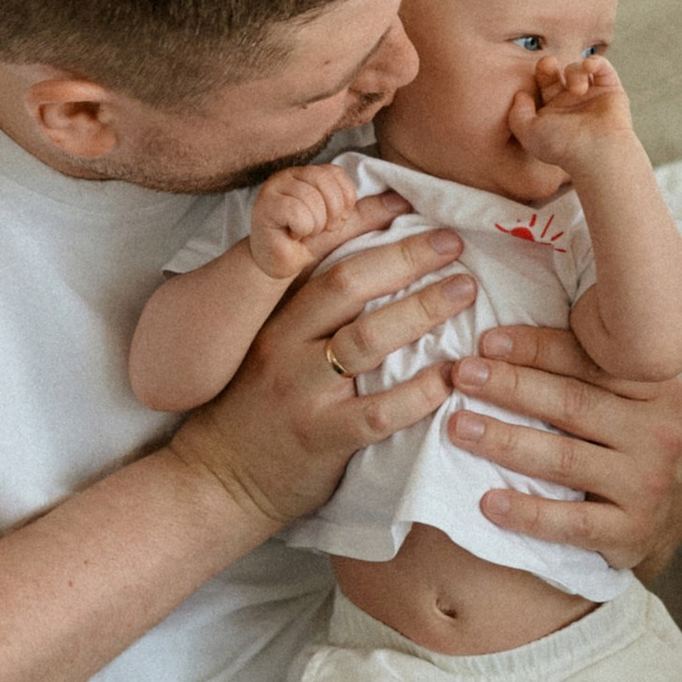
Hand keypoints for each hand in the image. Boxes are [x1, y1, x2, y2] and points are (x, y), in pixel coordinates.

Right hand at [173, 217, 476, 531]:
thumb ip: (307, 314)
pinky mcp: (322, 437)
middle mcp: (285, 345)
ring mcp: (302, 391)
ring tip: (465, 291)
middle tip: (453, 242)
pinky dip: (420, 392)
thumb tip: (369, 270)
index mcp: (274, 317)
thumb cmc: (254, 410)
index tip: (406, 201)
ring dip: (422, 310)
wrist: (217, 480)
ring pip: (367, 339)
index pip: (320, 256)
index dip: (363, 223)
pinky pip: (379, 411)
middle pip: (349, 284)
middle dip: (406, 257)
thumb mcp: (268, 348)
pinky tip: (452, 376)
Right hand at [246, 163, 387, 281]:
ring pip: (314, 198)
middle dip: (331, 213)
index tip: (334, 222)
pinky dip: (302, 228)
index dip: (343, 202)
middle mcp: (291, 173)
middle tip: (319, 229)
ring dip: (316, 224)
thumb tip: (405, 201)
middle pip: (326, 181)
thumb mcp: (346, 226)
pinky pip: (299, 212)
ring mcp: (275, 186)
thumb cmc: (311, 247)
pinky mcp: (265, 205)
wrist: (278, 265)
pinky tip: (292, 235)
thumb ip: (371, 211)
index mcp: (311, 174)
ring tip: (304, 233)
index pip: (338, 176)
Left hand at [440, 322, 681, 571]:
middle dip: (511, 387)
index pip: (589, 361)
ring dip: (506, 441)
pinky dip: (528, 512)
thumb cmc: (628, 437)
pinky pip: (572, 522)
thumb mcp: (626, 395)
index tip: (487, 342)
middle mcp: (657, 432)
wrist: (672, 507)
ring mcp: (647, 483)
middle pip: (573, 404)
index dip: (536, 348)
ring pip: (566, 459)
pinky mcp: (631, 531)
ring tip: (460, 427)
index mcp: (655, 387)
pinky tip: (489, 501)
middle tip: (462, 375)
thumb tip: (508, 335)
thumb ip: (586, 364)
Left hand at [509, 54, 635, 174]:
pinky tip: (589, 66)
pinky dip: (596, 62)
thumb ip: (517, 114)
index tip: (538, 73)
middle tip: (548, 64)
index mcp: (552, 111)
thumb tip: (520, 95)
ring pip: (578, 69)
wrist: (597, 152)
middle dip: (549, 65)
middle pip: (556, 72)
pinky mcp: (611, 90)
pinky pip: (603, 67)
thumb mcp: (529, 133)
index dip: (538, 74)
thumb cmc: (563, 146)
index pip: (540, 85)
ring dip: (574, 72)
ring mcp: (591, 96)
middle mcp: (570, 102)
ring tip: (578, 89)